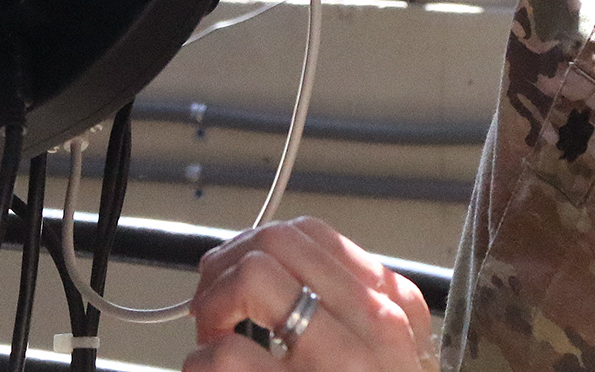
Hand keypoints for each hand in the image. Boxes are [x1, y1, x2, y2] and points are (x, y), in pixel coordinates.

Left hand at [185, 217, 434, 371]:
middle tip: (214, 307)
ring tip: (212, 340)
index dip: (255, 246)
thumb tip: (274, 266)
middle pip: (275, 243)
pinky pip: (224, 357)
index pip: (310, 235)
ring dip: (213, 306)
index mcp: (393, 310)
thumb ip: (352, 308)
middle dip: (225, 266)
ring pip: (253, 279)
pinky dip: (201, 364)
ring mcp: (333, 366)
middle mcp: (372, 328)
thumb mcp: (389, 356)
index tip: (240, 276)